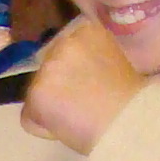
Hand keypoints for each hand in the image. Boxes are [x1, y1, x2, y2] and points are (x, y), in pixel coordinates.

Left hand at [21, 17, 147, 156]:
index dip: (74, 76)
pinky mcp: (37, 93)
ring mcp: (48, 68)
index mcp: (86, 32)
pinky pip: (29, 118)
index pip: (64, 54)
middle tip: (84, 107)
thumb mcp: (112, 64)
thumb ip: (90, 62)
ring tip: (79, 119)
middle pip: (48, 72)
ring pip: (36, 94)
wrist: (128, 122)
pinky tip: (67, 128)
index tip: (92, 89)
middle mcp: (64, 43)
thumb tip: (72, 80)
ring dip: (51, 110)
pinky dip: (43, 129)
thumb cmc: (130, 101)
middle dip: (59, 91)